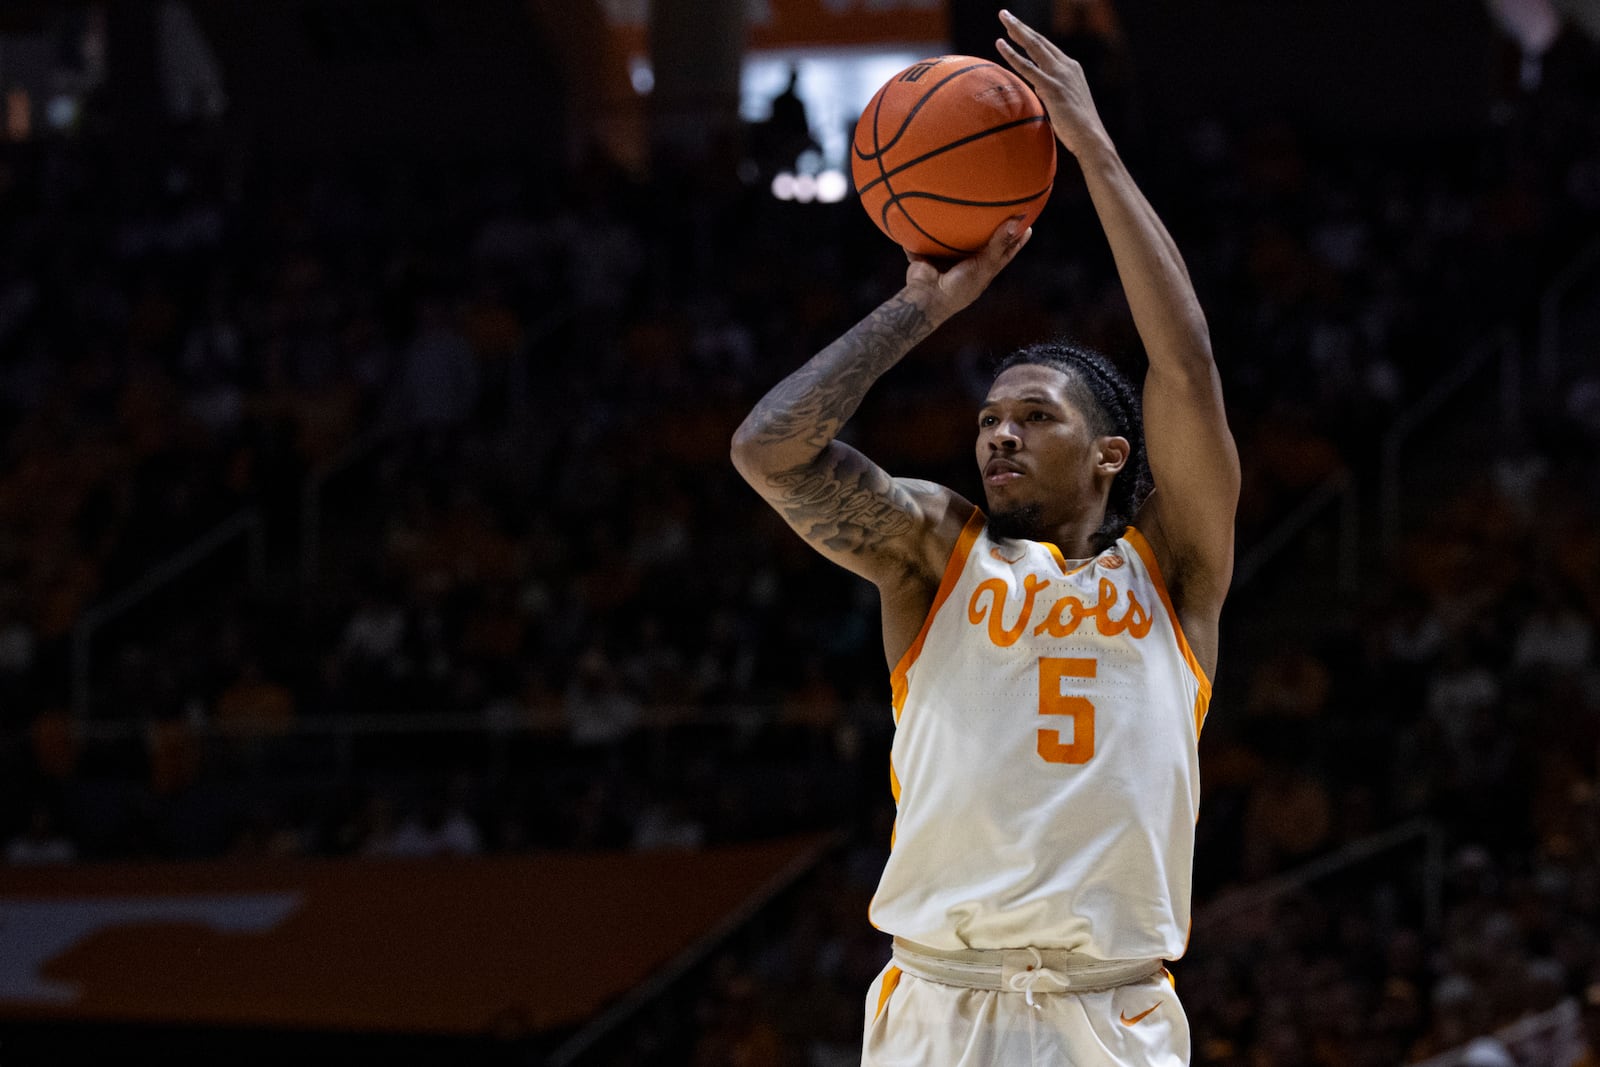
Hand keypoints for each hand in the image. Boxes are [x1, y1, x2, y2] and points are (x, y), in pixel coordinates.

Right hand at [902, 219, 1031, 321]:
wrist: (926, 297)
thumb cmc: (959, 287)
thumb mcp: (984, 266)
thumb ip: (999, 245)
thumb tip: (1017, 222)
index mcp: (983, 269)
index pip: (1005, 251)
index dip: (1016, 238)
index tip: (1027, 223)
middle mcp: (967, 262)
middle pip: (982, 241)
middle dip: (990, 225)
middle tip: (1002, 206)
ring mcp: (947, 258)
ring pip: (956, 238)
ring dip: (959, 224)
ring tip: (967, 202)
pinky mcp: (929, 253)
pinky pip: (929, 237)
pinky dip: (929, 227)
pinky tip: (933, 209)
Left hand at [996, 9, 1110, 158]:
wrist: (1091, 138)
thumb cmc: (1078, 128)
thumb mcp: (1065, 103)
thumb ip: (1051, 91)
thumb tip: (1039, 89)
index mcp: (1072, 69)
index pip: (1048, 47)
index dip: (1031, 36)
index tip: (1017, 28)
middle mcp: (1067, 66)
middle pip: (1040, 41)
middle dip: (1021, 27)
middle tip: (1005, 14)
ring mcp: (1060, 75)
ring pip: (1034, 46)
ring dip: (1017, 31)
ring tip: (1003, 18)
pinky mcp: (1052, 87)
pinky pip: (1027, 67)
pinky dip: (1012, 54)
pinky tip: (1000, 43)